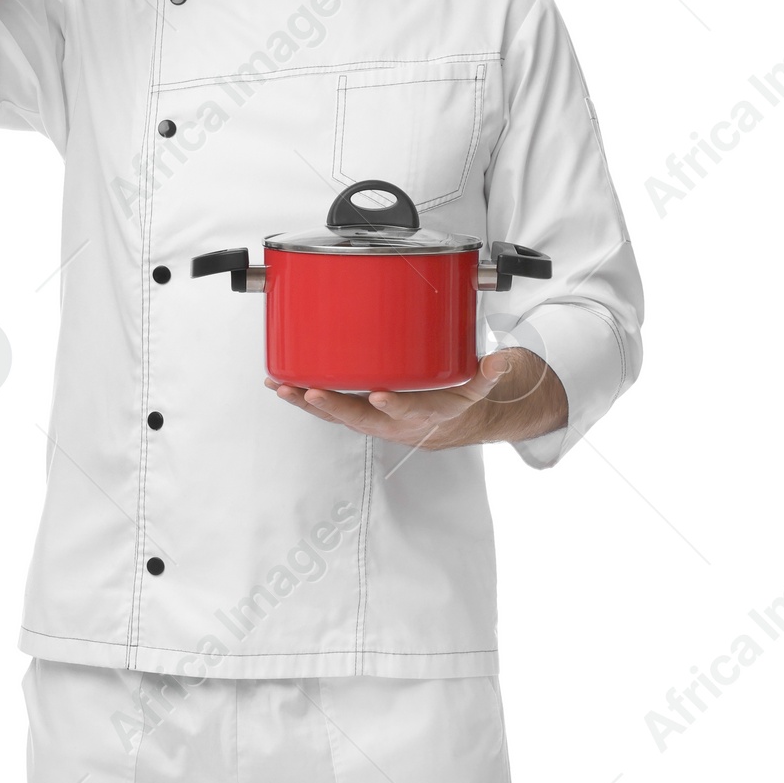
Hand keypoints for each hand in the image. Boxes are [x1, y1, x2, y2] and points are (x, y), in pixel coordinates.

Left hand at [266, 346, 567, 449]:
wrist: (452, 422)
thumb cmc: (460, 398)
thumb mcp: (482, 387)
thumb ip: (491, 373)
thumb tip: (502, 360)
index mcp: (427, 415)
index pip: (411, 412)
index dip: (395, 406)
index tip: (379, 395)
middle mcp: (396, 422)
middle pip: (361, 419)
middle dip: (334, 407)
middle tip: (311, 393)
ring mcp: (375, 420)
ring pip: (338, 416)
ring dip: (309, 404)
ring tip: (282, 388)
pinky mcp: (359, 412)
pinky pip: (329, 409)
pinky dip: (305, 398)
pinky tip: (281, 385)